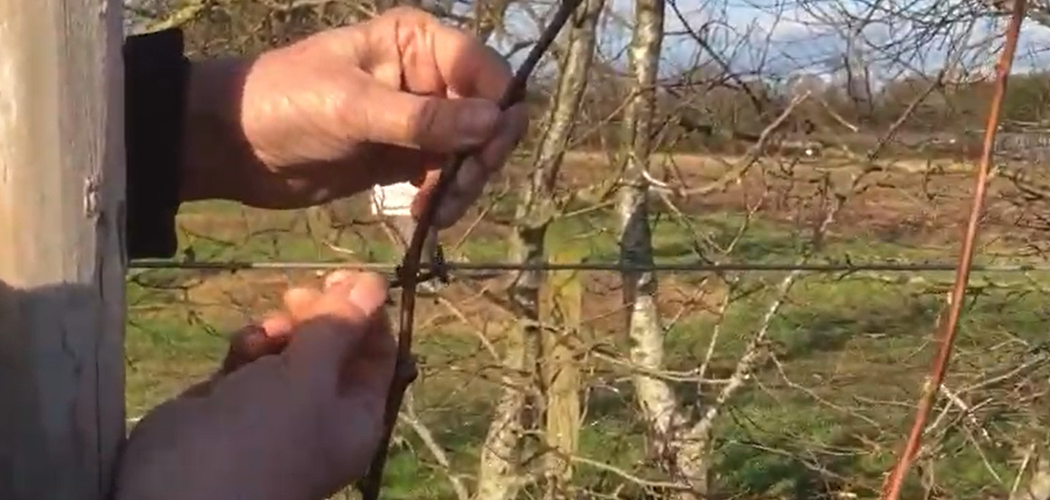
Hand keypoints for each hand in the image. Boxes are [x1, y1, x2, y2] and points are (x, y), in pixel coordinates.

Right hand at [113, 271, 395, 499]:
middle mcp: (321, 413)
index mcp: (355, 416)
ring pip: (290, 348)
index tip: (344, 275)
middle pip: (333, 347)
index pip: (377, 353)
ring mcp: (274, 408)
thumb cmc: (259, 435)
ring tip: (264, 333)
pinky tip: (241, 347)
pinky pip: (252, 360)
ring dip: (280, 329)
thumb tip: (376, 283)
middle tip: (297, 294)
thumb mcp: (309, 378)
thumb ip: (338, 328)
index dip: (366, 312)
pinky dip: (249, 346)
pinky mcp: (232, 401)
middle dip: (318, 316)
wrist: (175, 490)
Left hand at [181, 7, 528, 227]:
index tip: (482, 153)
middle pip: (491, 114)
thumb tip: (495, 123)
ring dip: (466, 182)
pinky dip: (447, 197)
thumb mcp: (352, 108)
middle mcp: (428, 75)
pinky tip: (425, 213)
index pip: (487, 71)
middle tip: (457, 188)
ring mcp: (421, 117)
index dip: (497, 111)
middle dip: (483, 154)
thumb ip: (423, 118)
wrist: (234, 145)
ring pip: (475, 150)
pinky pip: (448, 176)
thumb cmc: (286, 105)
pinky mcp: (408, 155)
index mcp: (419, 42)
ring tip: (438, 210)